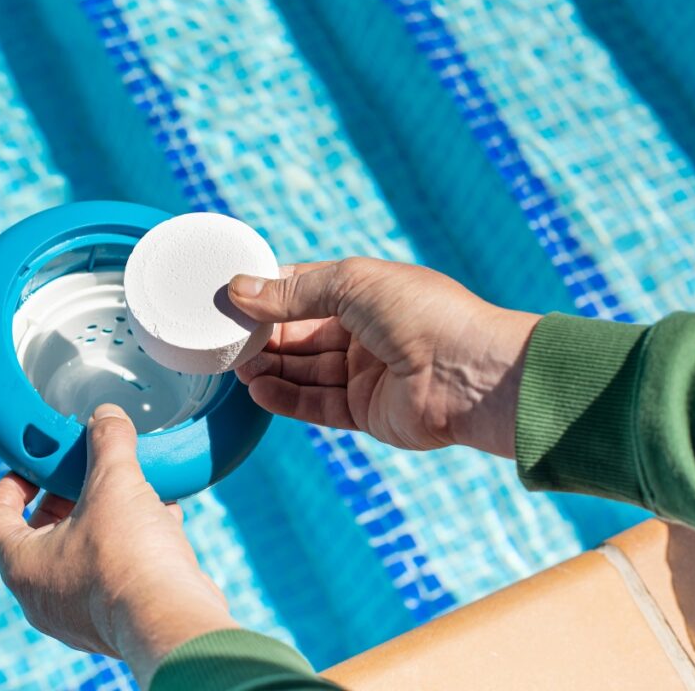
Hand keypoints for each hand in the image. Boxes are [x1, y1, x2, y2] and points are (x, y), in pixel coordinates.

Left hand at [0, 404, 235, 686]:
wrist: (172, 618)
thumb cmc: (128, 556)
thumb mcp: (114, 482)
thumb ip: (107, 442)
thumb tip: (105, 416)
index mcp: (22, 565)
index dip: (10, 484)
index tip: (34, 464)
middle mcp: (43, 596)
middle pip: (41, 534)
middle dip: (67, 496)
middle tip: (88, 470)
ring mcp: (79, 613)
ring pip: (83, 552)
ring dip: (105, 518)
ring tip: (131, 487)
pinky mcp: (117, 618)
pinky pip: (116, 571)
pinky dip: (133, 542)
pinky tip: (162, 515)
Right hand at [228, 259, 540, 456]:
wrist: (472, 374)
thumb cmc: (422, 313)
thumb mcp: (352, 284)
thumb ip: (293, 291)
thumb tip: (238, 289)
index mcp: (366, 292)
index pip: (305, 288)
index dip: (269, 292)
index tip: (229, 296)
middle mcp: (365, 331)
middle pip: (300, 333)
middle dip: (262, 334)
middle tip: (222, 337)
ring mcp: (364, 372)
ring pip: (303, 369)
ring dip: (268, 366)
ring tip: (234, 366)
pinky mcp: (364, 411)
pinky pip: (316, 403)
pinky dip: (285, 397)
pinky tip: (257, 389)